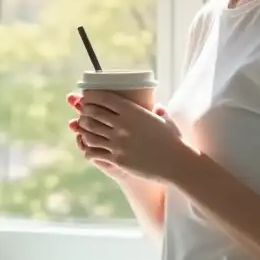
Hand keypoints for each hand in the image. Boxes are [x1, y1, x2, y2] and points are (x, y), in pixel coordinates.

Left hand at [68, 90, 193, 183]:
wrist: (176, 164)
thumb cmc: (173, 141)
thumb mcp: (165, 121)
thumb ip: (158, 111)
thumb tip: (158, 107)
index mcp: (132, 112)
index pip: (103, 98)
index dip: (91, 96)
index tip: (86, 96)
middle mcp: (122, 125)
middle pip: (92, 114)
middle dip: (84, 112)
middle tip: (83, 112)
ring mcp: (118, 143)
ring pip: (89, 133)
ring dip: (83, 130)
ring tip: (84, 129)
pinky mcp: (117, 159)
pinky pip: (93, 152)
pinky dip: (87, 149)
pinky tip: (89, 148)